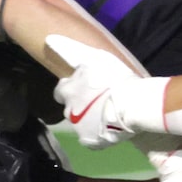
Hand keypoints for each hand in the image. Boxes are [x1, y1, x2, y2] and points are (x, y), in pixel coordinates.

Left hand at [47, 34, 165, 147]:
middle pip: (70, 107)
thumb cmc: (116, 77)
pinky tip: (111, 127)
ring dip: (89, 118)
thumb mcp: (94, 57)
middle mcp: (68, 110)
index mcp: (68, 90)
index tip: (86, 87)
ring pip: (80, 123)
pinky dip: (98, 134)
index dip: (73, 88)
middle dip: (80, 104)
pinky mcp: (89, 141)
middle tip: (99, 101)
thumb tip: (48, 39)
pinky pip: (91, 139)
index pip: (61, 90)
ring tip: (108, 114)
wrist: (133, 103)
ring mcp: (78, 127)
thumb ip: (71, 51)